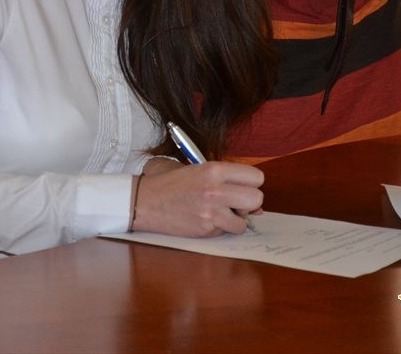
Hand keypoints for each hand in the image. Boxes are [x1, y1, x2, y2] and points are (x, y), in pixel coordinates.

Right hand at [131, 161, 262, 236]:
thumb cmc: (168, 182)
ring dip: (235, 220)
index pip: (256, 176)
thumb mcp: (195, 168)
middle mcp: (215, 189)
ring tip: (218, 213)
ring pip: (244, 221)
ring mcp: (211, 211)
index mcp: (214, 169)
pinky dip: (220, 229)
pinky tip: (205, 220)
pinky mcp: (205, 229)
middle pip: (257, 198)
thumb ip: (224, 179)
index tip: (241, 187)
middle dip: (249, 203)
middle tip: (234, 202)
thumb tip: (255, 204)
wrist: (144, 201)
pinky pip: (226, 232)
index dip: (251, 183)